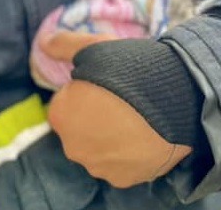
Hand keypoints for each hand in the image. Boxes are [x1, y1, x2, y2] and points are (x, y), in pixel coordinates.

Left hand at [41, 31, 190, 187]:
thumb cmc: (131, 70)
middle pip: (81, 127)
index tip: (109, 81)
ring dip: (114, 136)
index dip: (88, 88)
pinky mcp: (125, 178)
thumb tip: (42, 43)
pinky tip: (147, 134)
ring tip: (140, 115)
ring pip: (102, 148)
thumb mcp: (95, 46)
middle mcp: (73, 147)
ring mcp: (99, 166)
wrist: (178, 98)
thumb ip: (63, 45)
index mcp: (61, 115)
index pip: (68, 100)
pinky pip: (123, 163)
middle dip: (97, 115)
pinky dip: (132, 152)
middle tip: (125, 97)